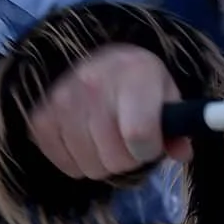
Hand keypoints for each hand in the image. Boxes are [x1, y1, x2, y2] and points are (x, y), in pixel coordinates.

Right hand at [27, 43, 188, 180]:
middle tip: (129, 142)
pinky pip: (66, 165)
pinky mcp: (40, 118)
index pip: (139, 135)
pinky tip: (86, 141)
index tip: (151, 143)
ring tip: (108, 139)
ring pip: (90, 166)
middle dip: (129, 159)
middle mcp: (94, 84)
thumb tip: (183, 154)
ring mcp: (62, 101)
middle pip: (114, 158)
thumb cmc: (136, 80)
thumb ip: (178, 125)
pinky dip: (79, 162)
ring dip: (104, 162)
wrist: (93, 57)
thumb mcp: (166, 93)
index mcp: (134, 74)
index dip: (149, 150)